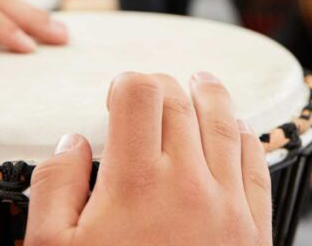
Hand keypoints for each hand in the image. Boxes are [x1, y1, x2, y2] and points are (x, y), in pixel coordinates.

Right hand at [25, 72, 271, 245]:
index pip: (140, 95)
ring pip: (225, 124)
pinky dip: (245, 137)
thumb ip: (55, 188)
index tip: (118, 94)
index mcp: (137, 181)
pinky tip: (237, 130)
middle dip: (164, 86)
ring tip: (202, 82)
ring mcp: (228, 205)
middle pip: (181, 102)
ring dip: (210, 96)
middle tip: (153, 88)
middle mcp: (189, 182)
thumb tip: (72, 142)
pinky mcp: (254, 230)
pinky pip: (256, 165)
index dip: (127, 83)